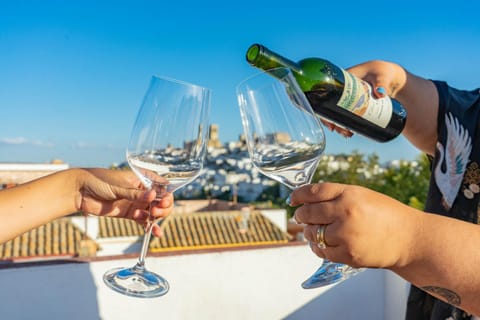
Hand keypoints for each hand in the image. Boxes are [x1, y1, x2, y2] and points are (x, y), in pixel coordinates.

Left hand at [76, 168, 173, 236]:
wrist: (79, 192)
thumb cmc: (98, 181)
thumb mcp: (118, 187)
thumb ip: (136, 194)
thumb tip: (154, 196)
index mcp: (141, 178)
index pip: (161, 186)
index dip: (166, 194)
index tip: (164, 201)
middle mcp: (141, 191)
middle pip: (160, 200)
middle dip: (162, 207)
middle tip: (156, 212)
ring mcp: (135, 202)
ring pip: (153, 212)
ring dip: (156, 218)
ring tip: (152, 221)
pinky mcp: (128, 214)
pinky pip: (143, 221)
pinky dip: (149, 227)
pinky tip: (153, 232)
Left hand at [290, 182, 418, 268]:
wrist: (410, 239)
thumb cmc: (386, 215)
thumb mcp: (362, 195)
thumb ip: (336, 196)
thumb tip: (306, 201)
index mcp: (349, 194)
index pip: (313, 192)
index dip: (298, 195)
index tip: (293, 199)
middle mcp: (346, 212)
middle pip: (308, 213)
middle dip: (301, 215)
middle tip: (301, 217)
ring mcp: (346, 234)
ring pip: (313, 234)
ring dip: (310, 233)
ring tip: (314, 231)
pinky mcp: (348, 254)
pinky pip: (323, 251)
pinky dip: (319, 248)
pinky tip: (322, 244)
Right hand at [321, 60, 405, 137]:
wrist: (391, 79)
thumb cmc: (384, 73)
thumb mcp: (382, 77)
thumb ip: (382, 83)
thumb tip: (381, 93)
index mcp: (344, 80)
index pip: (329, 95)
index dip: (326, 109)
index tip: (331, 122)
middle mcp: (343, 91)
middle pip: (333, 107)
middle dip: (334, 121)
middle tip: (343, 131)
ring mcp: (350, 100)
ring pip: (340, 114)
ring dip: (340, 125)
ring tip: (348, 134)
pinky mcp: (356, 107)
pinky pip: (347, 116)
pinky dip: (347, 124)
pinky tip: (349, 133)